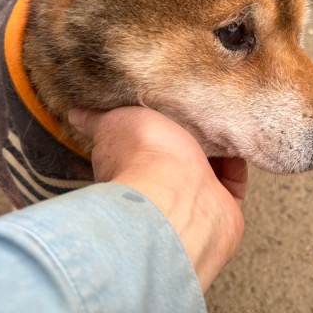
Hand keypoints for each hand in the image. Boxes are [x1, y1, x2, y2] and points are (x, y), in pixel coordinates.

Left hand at [68, 106, 246, 291]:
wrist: (178, 195)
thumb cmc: (142, 156)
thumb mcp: (112, 124)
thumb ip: (98, 118)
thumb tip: (75, 113)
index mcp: (134, 168)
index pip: (145, 147)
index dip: (156, 127)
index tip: (166, 106)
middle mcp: (164, 188)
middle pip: (180, 159)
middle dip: (190, 135)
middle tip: (200, 110)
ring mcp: (196, 200)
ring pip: (209, 171)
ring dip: (217, 148)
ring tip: (220, 120)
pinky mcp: (225, 207)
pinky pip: (234, 182)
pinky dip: (236, 163)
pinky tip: (234, 143)